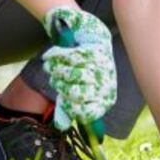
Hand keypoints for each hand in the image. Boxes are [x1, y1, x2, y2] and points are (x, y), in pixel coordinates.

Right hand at [41, 6, 116, 129]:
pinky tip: (52, 55)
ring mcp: (105, 66)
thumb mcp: (76, 87)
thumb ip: (69, 105)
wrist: (86, 33)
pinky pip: (72, 57)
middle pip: (76, 93)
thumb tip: (62, 126)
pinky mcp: (99, 48)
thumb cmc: (80, 66)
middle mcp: (107, 83)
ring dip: (57, 69)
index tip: (62, 96)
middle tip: (55, 77)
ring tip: (53, 65)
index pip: (87, 113)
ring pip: (73, 74)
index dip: (70, 106)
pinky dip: (58, 56)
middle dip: (60, 84)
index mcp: (105, 98)